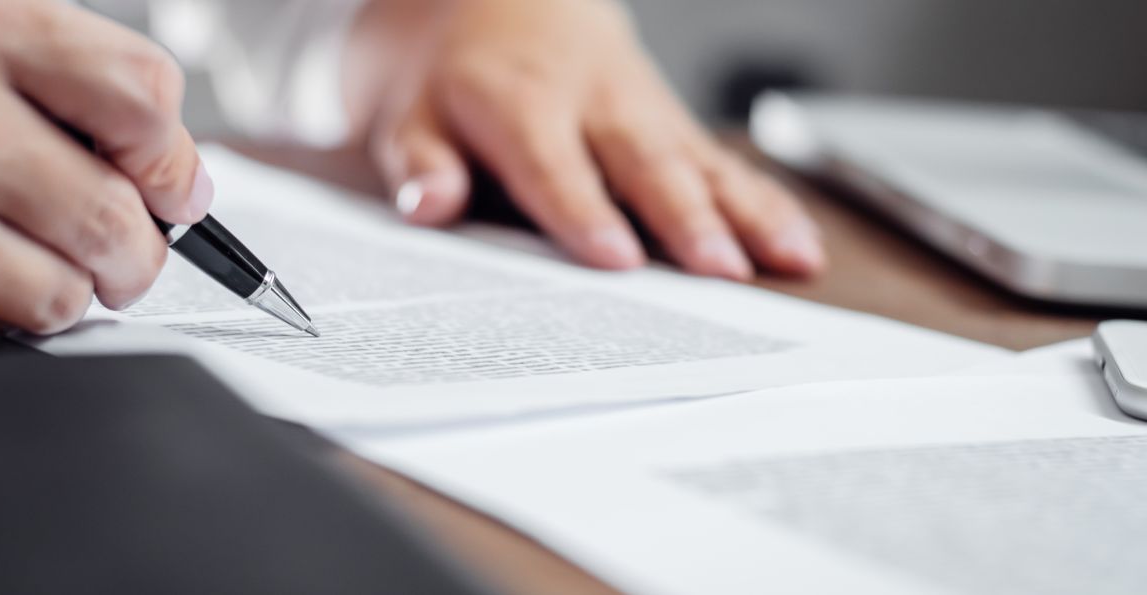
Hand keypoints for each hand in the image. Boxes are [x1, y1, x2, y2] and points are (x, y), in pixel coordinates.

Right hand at [0, 0, 211, 333]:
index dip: (171, 162)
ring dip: (68, 295)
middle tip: (125, 259)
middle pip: (107, 216)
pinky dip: (4, 310)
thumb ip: (92, 90)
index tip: (172, 192)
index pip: (141, 98)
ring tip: (50, 270)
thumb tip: (187, 191)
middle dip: (136, 258)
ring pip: (52, 292)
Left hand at [356, 0, 825, 279]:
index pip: (554, 164)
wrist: (504, 1)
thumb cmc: (454, 75)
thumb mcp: (406, 111)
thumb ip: (420, 162)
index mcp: (519, 102)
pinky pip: (724, 162)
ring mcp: (644, 110)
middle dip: (685, 217)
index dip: (584, 211)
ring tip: (791, 261)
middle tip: (720, 272)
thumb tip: (428, 208)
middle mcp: (593, 103)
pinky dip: (766, 202)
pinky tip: (800, 245)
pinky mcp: (674, 125)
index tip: (618, 260)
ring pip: (700, 160)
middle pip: (644, 161)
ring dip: (747, 213)